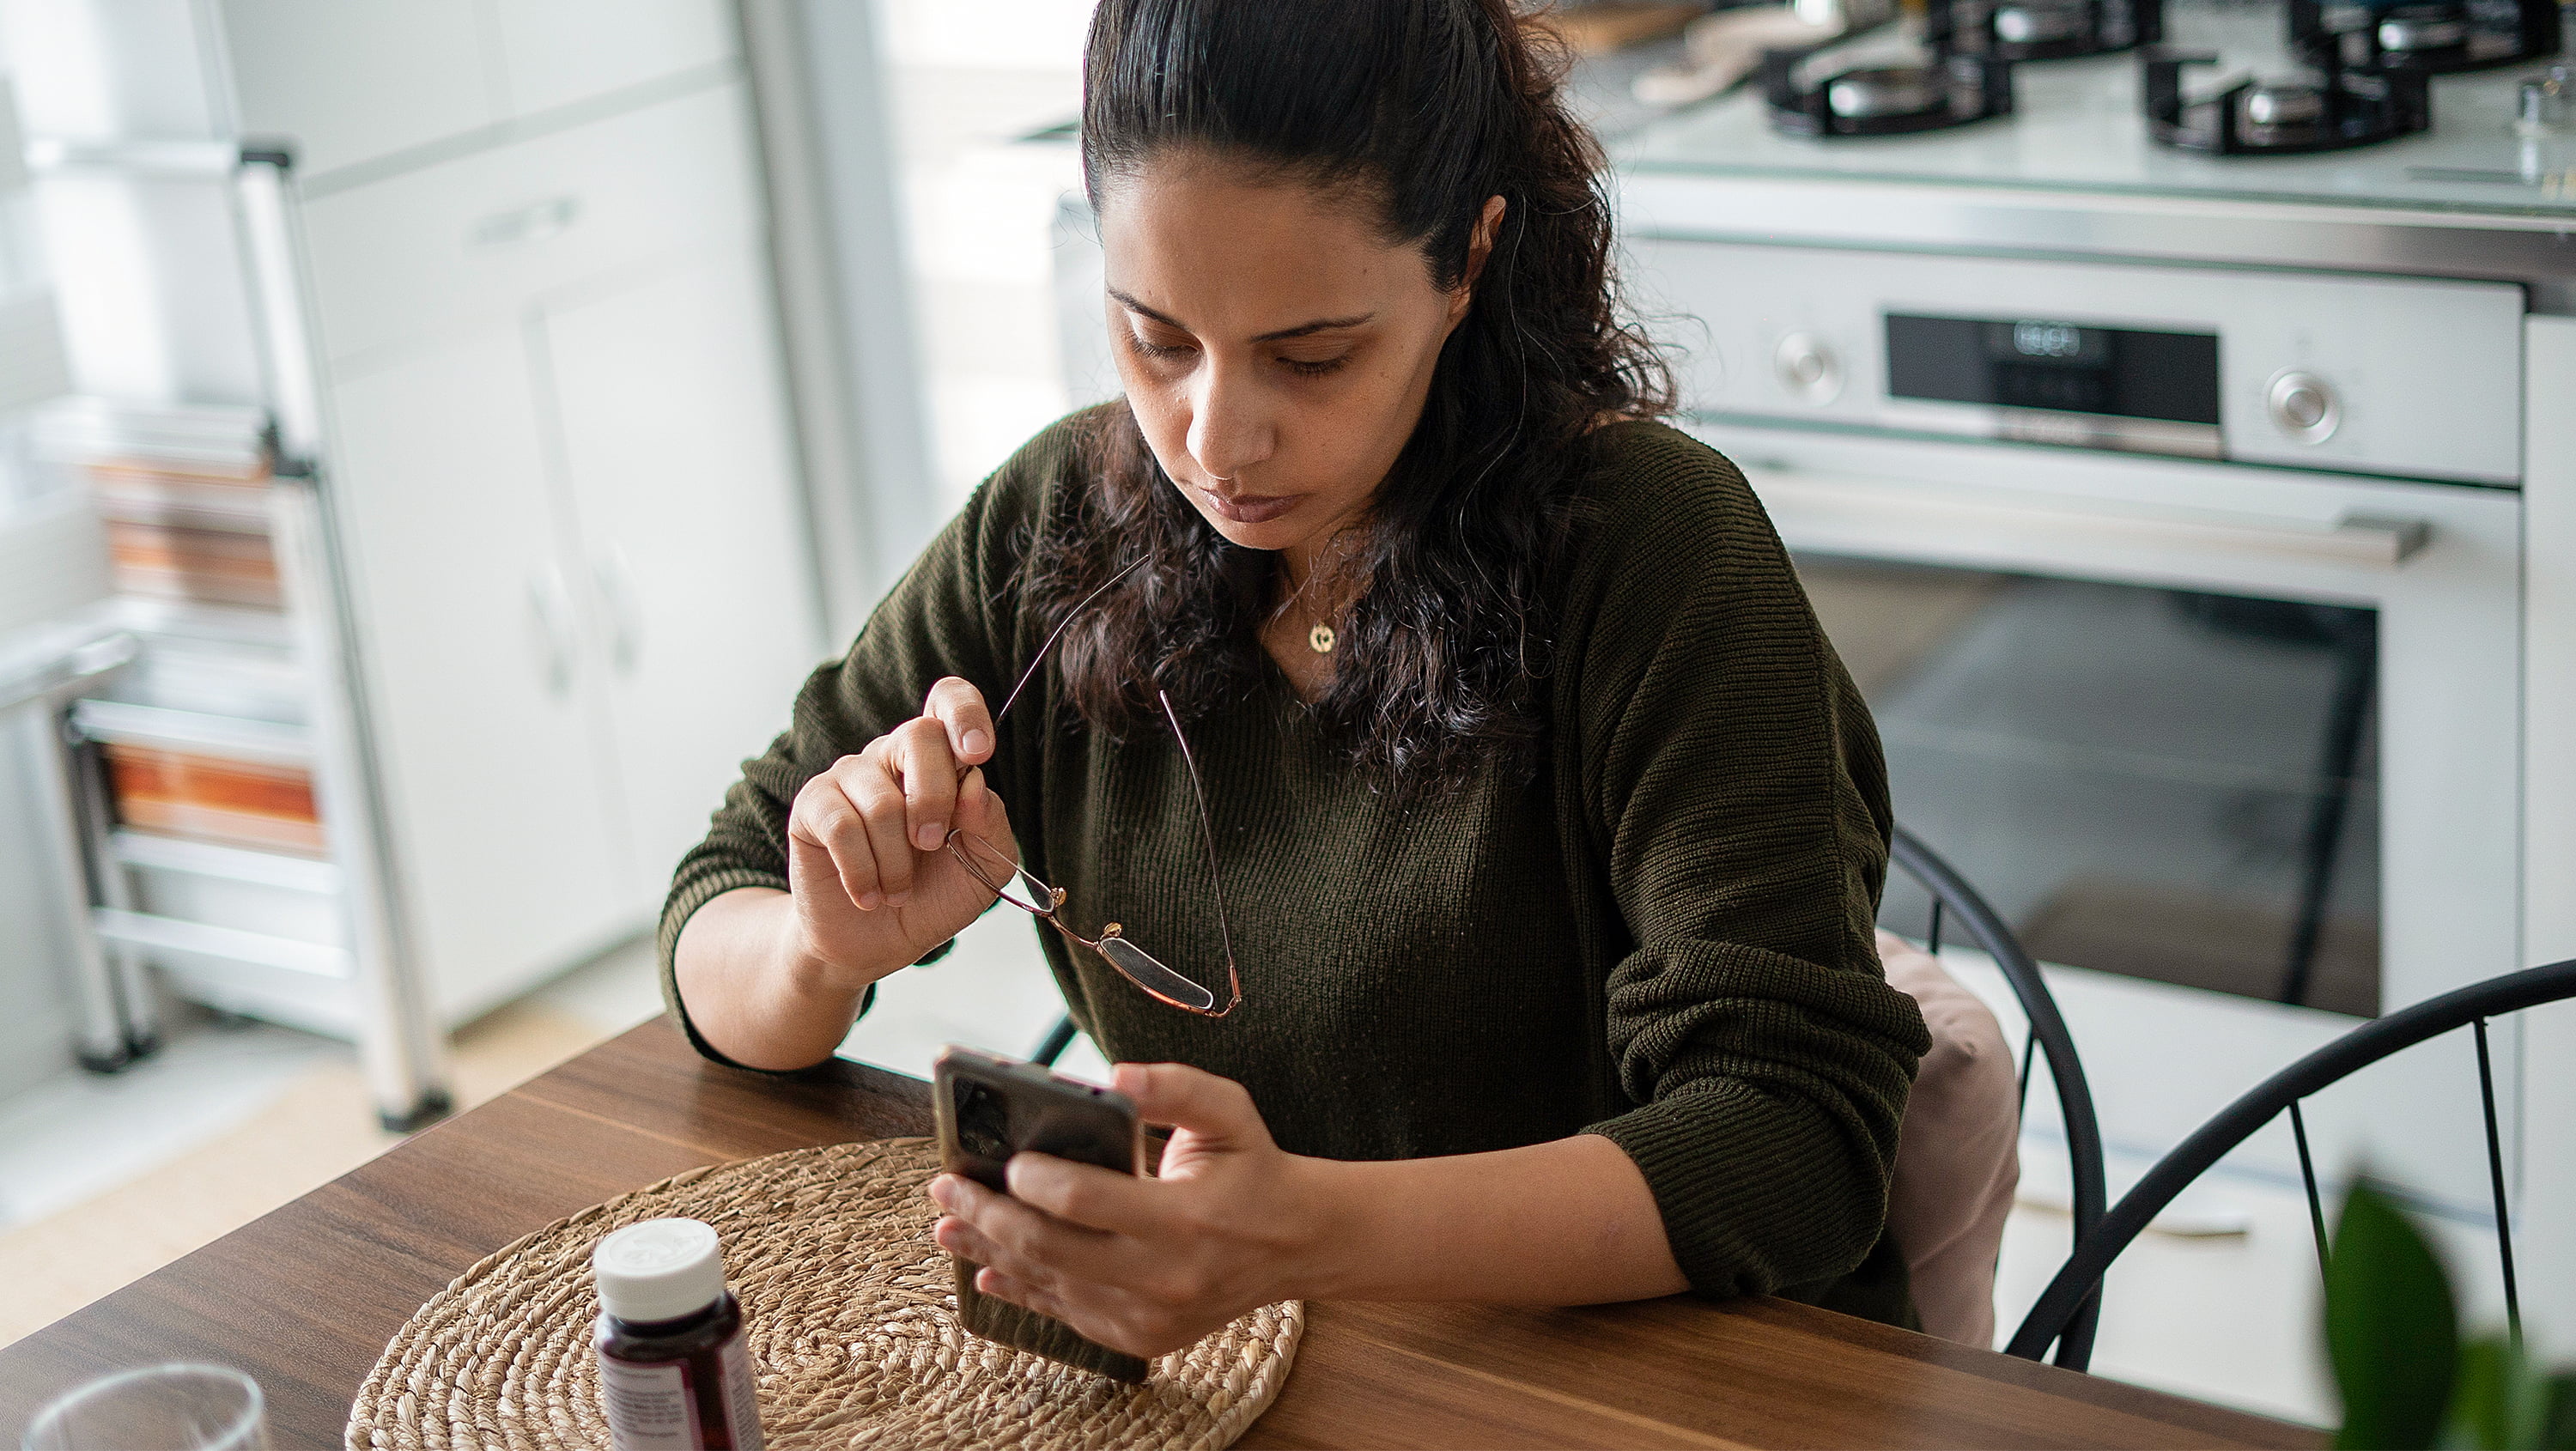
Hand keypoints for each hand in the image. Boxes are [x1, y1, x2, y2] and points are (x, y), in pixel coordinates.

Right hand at [782, 676, 1016, 989]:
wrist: (876, 942)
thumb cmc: (933, 896)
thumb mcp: (983, 869)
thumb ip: (989, 824)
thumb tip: (975, 781)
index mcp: (940, 760)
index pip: (949, 701)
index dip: (964, 714)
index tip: (977, 754)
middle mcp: (893, 756)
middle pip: (919, 735)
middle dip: (934, 799)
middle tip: (931, 846)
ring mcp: (850, 776)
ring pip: (882, 800)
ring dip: (897, 862)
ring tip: (897, 892)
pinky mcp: (812, 805)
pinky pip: (841, 826)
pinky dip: (862, 872)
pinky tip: (868, 895)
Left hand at [927, 1063, 1326, 1359]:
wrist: (1297, 1244)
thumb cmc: (1253, 1168)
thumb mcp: (1229, 1111)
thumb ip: (1175, 1086)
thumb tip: (1115, 1075)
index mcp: (1185, 1219)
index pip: (1085, 1202)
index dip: (1034, 1181)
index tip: (1004, 1161)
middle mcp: (1164, 1276)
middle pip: (1050, 1249)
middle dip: (988, 1217)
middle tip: (947, 1189)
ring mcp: (1149, 1316)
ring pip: (1050, 1285)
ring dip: (990, 1254)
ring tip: (947, 1227)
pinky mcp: (1140, 1336)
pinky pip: (1067, 1313)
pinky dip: (1022, 1289)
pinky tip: (987, 1269)